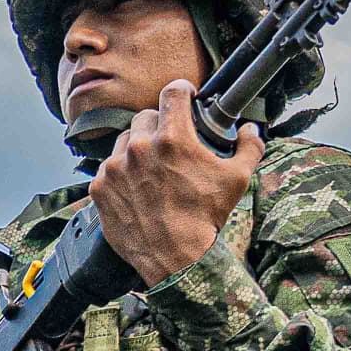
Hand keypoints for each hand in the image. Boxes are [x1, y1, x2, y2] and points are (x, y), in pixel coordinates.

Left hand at [91, 79, 258, 290]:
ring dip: (137, 147)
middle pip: (146, 116)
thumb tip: (251, 129)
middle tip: (170, 143)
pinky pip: (108, 168)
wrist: (176, 259)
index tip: (185, 95)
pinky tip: (136, 187)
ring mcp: (115, 168)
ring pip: (124, 140)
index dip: (182, 90)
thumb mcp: (237, 179)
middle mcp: (139, 147)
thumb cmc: (206, 219)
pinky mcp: (100, 188)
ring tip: (151, 168)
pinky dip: (120, 173)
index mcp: (173, 138)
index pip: (172, 91)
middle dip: (160, 124)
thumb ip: (249, 147)